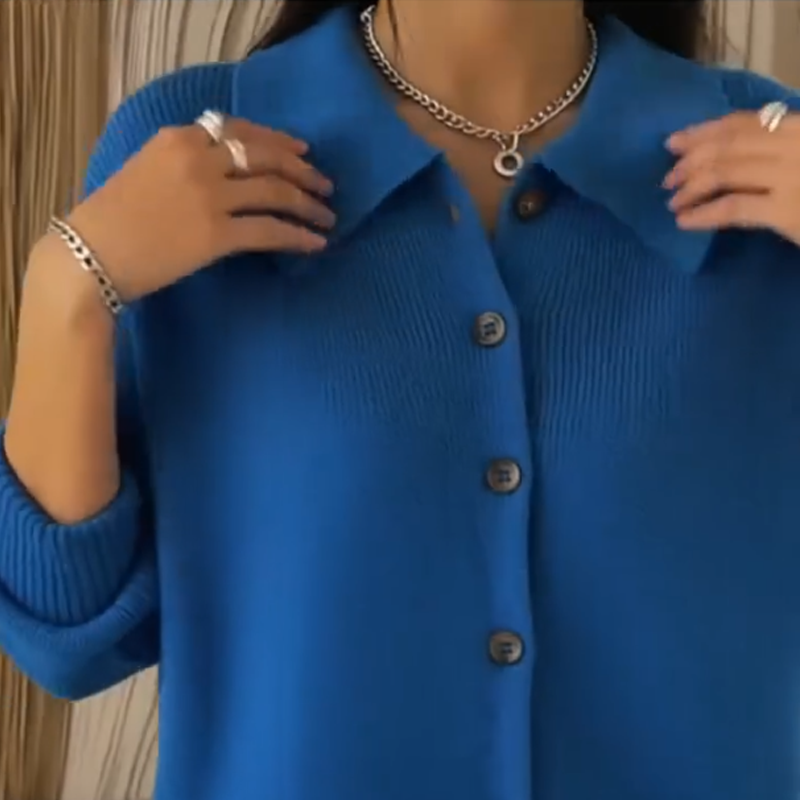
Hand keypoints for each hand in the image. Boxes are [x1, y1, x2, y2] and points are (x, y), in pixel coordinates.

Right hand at [58, 117, 334, 301]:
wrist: (89, 255)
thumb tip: (223, 173)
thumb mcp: (144, 170)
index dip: (277, 141)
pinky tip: (316, 243)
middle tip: (325, 184)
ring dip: (308, 203)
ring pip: (275, 191)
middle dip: (302, 170)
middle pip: (266, 157)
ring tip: (327, 215)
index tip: (300, 151)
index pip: (241, 131)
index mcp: (179, 138)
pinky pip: (271, 231)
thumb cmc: (108, 220)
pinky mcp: (217, 234)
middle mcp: (199, 159)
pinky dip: (298, 236)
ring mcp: (210, 196)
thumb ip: (183, 162)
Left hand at [663, 110, 799, 246]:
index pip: (744, 122)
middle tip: (668, 178)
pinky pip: (732, 209)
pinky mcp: (787, 211)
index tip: (675, 142)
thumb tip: (732, 154)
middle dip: (691, 161)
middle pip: (729, 145)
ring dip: (691, 187)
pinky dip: (702, 214)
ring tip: (673, 201)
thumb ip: (782, 149)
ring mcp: (792, 175)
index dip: (704, 131)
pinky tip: (684, 221)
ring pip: (725, 173)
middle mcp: (796, 143)